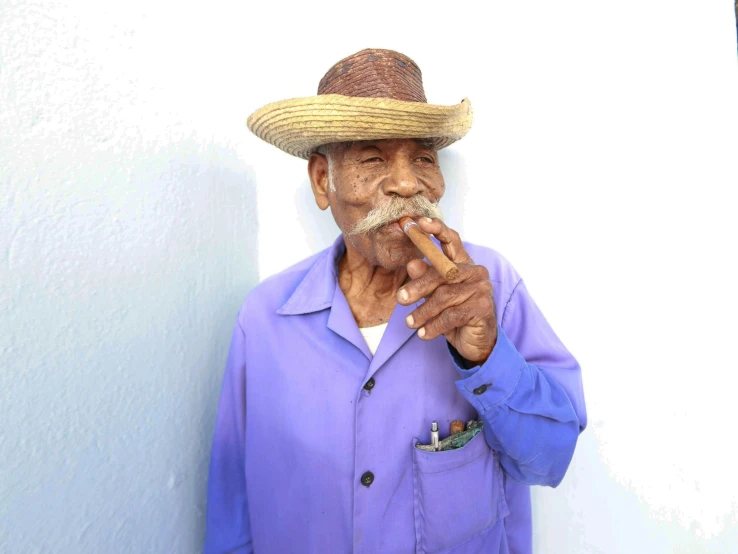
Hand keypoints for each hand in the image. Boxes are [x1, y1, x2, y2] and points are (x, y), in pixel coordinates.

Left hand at [398, 218, 497, 364]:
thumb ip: (424, 279)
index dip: (436, 229)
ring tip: (410, 323)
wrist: (475, 342)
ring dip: (424, 312)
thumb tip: (412, 263)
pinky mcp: (483, 307)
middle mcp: (475, 272)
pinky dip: (434, 326)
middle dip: (418, 286)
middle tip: (400, 299)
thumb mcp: (434, 296)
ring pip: (444, 296)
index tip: (418, 222)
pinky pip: (451, 315)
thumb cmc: (453, 314)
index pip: (451, 239)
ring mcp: (481, 289)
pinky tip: (423, 334)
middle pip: (442, 272)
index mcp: (462, 263)